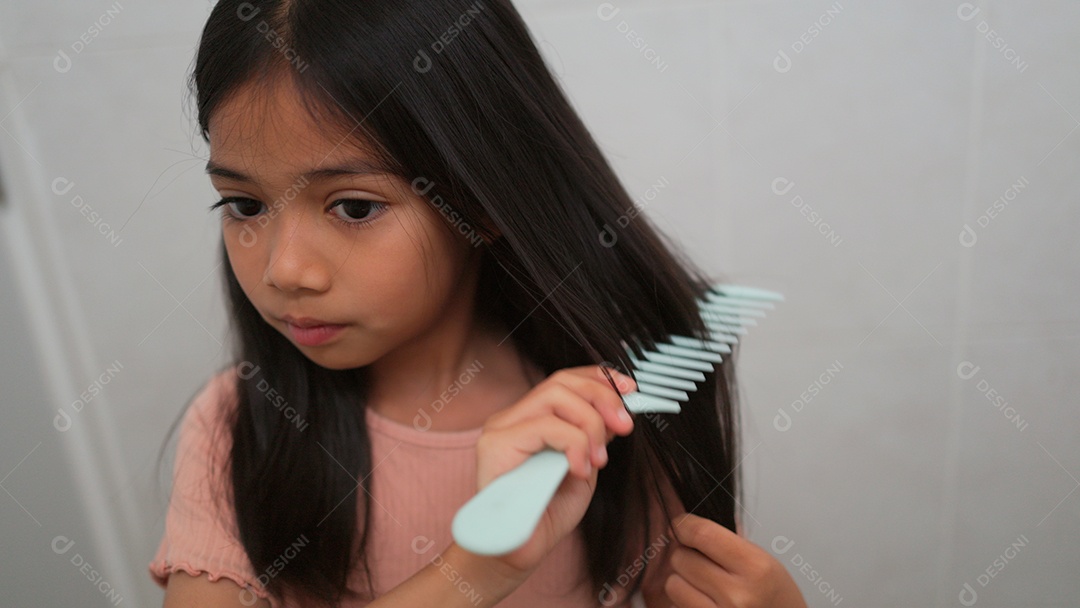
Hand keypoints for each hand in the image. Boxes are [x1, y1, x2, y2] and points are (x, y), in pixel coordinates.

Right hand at [471, 364, 635, 575]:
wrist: (521, 552)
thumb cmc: (549, 513)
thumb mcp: (584, 465)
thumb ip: (594, 436)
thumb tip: (617, 409)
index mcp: (529, 418)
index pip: (564, 380)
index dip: (599, 378)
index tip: (630, 389)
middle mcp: (511, 418)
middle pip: (561, 382)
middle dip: (602, 398)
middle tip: (625, 426)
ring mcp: (500, 429)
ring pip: (555, 397)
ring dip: (590, 424)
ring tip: (598, 459)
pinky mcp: (495, 445)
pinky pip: (545, 426)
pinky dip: (573, 444)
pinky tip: (580, 470)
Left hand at [664, 513, 807, 607]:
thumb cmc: (775, 596)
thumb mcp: (763, 561)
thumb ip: (726, 541)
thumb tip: (687, 524)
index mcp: (756, 568)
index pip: (703, 534)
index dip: (684, 525)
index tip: (681, 524)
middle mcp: (737, 594)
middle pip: (682, 558)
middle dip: (686, 554)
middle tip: (701, 560)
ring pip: (673, 584)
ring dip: (682, 580)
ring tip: (703, 583)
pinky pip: (676, 604)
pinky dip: (684, 599)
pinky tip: (703, 599)